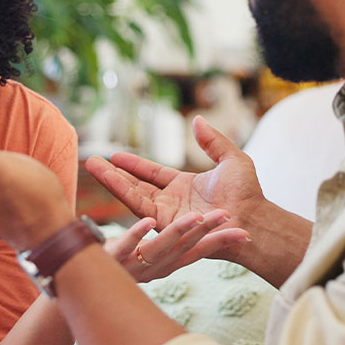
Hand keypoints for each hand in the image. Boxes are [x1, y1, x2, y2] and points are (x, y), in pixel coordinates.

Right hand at [86, 116, 266, 261]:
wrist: (253, 218)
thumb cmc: (248, 194)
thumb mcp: (232, 160)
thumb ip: (213, 142)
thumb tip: (198, 120)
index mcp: (185, 187)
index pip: (153, 174)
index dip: (134, 165)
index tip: (115, 156)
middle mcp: (172, 202)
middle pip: (137, 186)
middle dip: (114, 174)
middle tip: (91, 162)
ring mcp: (167, 214)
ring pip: (133, 196)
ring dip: (112, 181)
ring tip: (93, 167)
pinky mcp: (165, 224)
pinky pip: (140, 207)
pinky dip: (124, 193)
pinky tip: (110, 179)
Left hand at [105, 210, 249, 282]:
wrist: (84, 291)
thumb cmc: (119, 268)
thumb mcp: (150, 259)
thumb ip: (170, 244)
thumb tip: (194, 231)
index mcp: (166, 265)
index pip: (198, 252)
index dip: (221, 243)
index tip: (246, 234)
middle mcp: (155, 268)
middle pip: (185, 248)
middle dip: (208, 233)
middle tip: (228, 216)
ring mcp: (134, 265)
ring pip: (160, 247)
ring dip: (179, 231)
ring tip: (197, 217)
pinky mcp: (112, 259)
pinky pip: (125, 245)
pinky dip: (137, 234)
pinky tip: (148, 220)